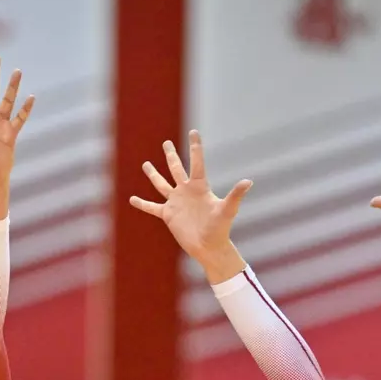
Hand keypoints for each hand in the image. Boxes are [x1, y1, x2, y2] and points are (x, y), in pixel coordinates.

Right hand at [129, 130, 251, 278]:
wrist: (209, 247)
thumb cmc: (220, 229)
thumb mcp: (228, 210)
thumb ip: (235, 195)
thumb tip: (248, 181)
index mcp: (199, 187)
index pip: (196, 163)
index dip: (195, 147)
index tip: (193, 132)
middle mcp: (186, 191)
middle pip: (176, 169)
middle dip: (171, 155)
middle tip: (166, 143)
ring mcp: (176, 202)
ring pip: (162, 184)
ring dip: (154, 175)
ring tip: (146, 164)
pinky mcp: (168, 215)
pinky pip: (152, 207)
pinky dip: (142, 204)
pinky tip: (132, 199)